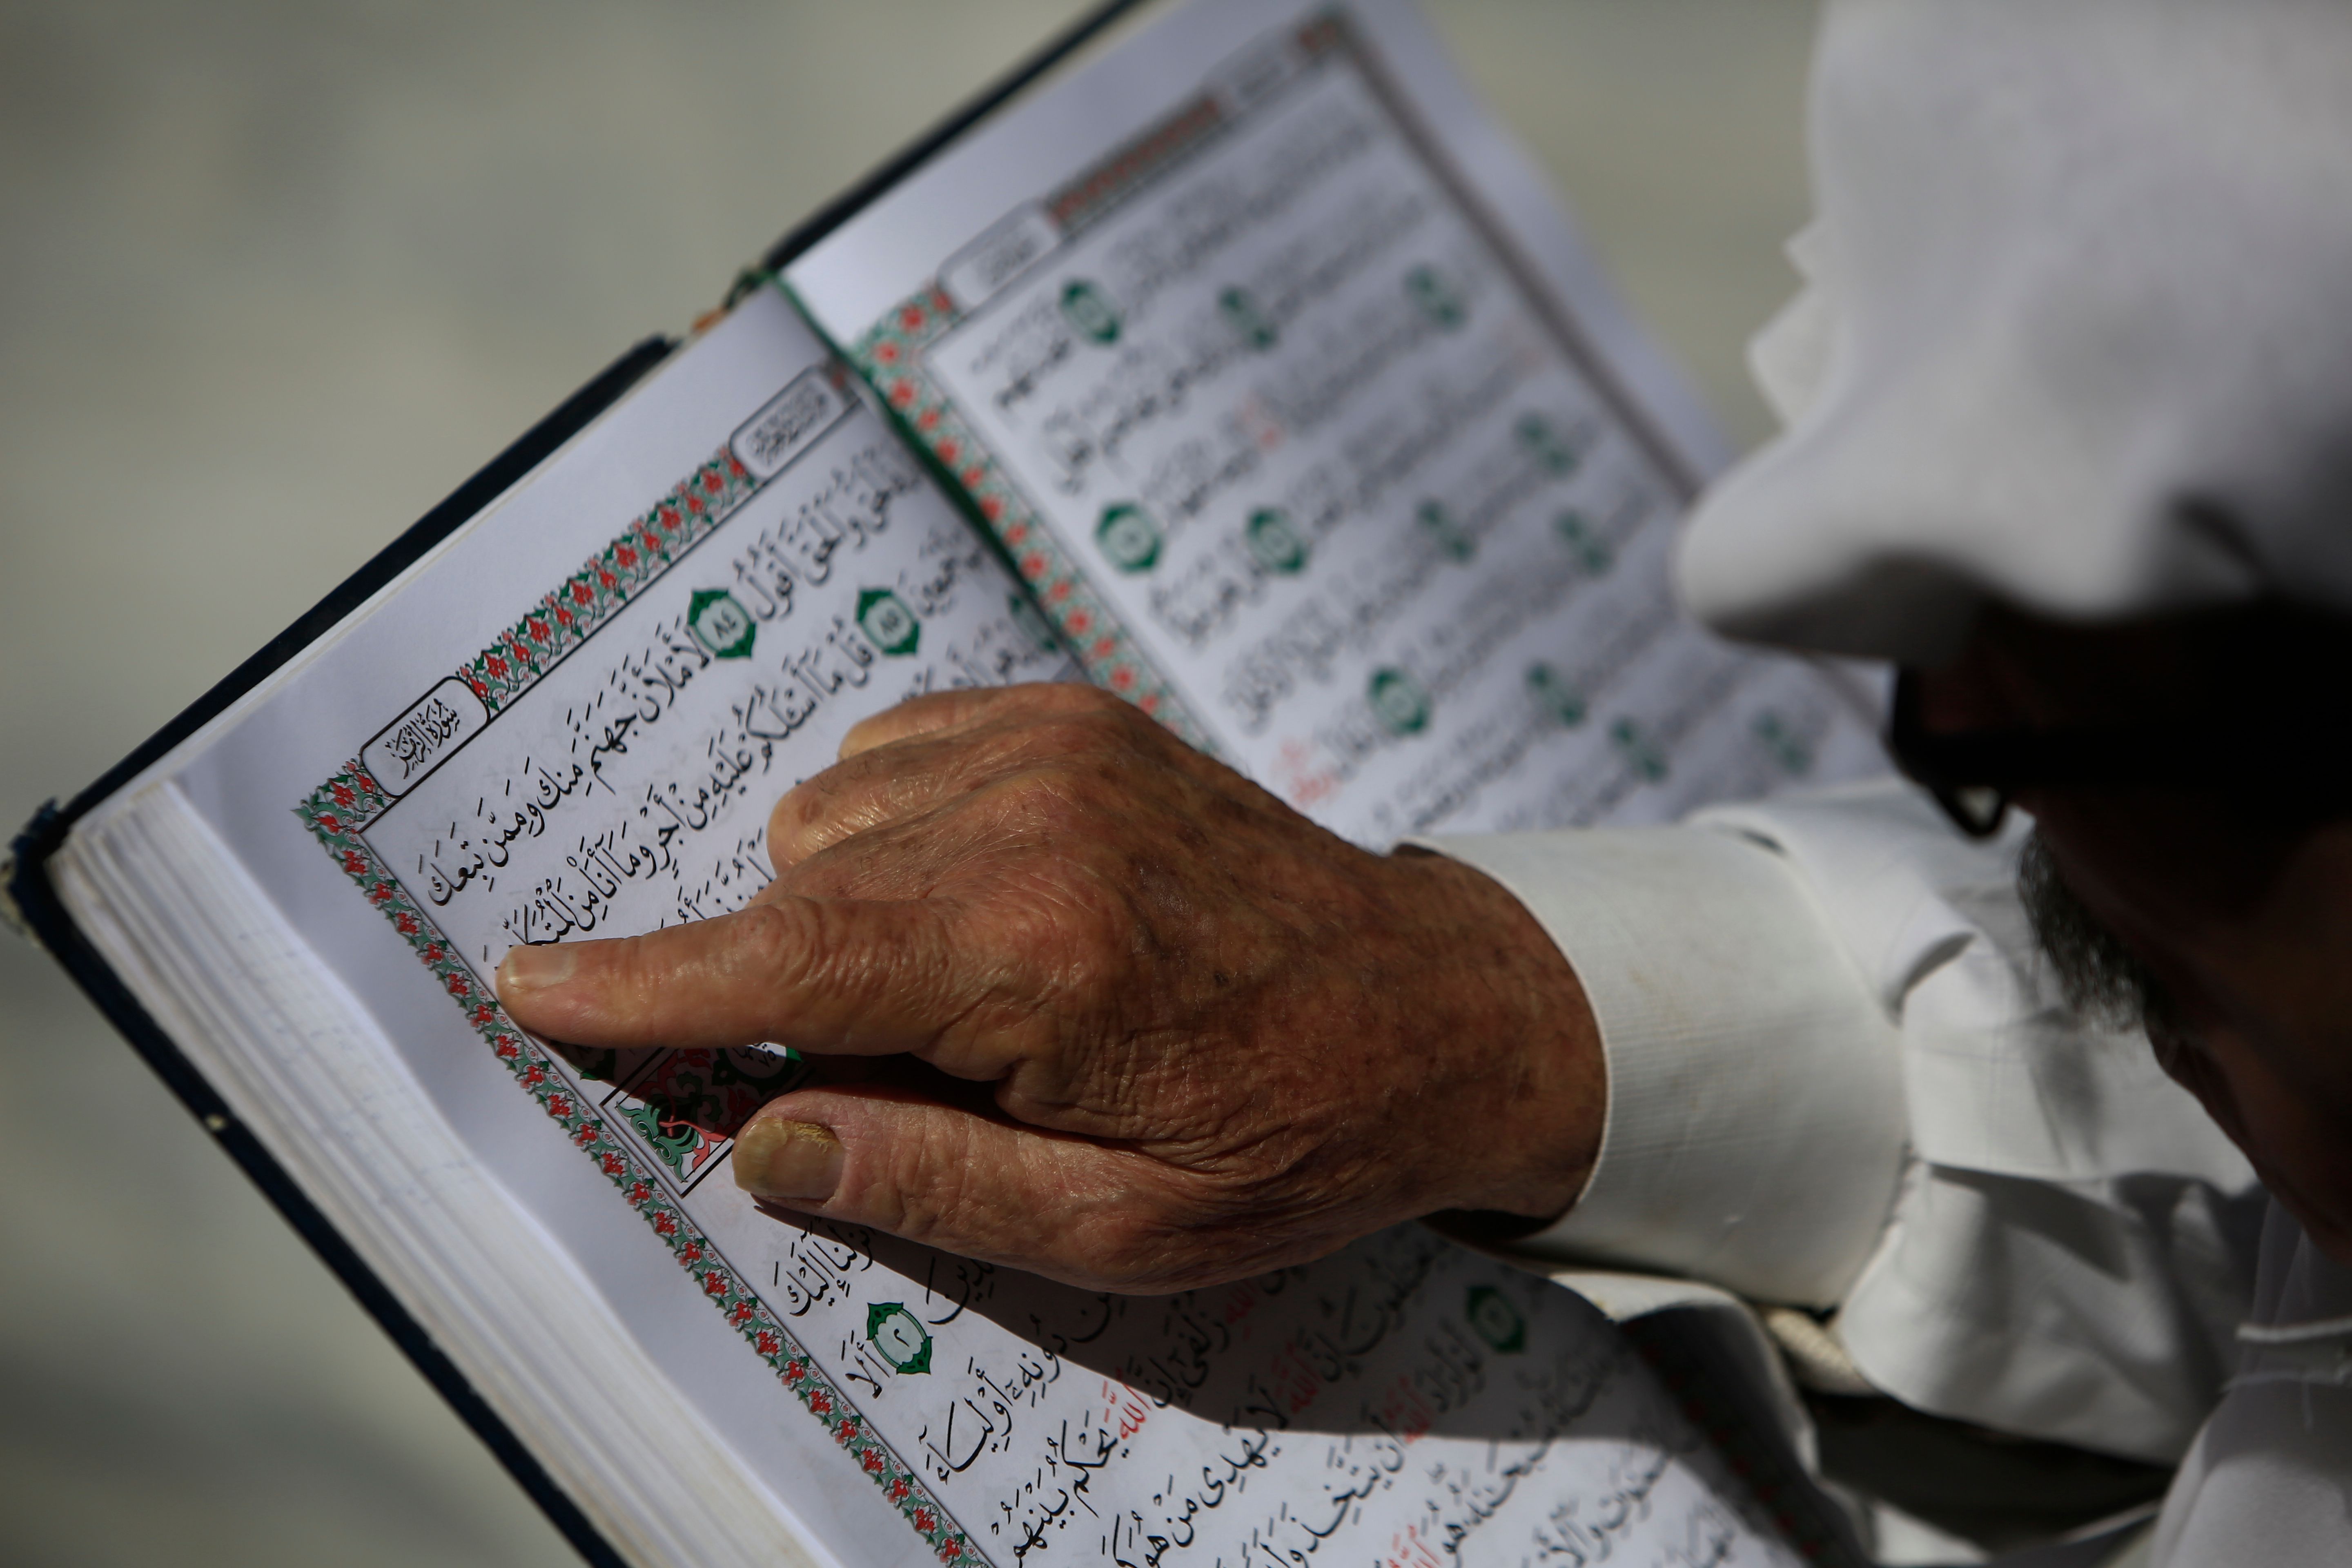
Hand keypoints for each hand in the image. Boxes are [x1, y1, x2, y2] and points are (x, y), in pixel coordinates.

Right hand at [495, 683, 1601, 1292]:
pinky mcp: (1075, 715)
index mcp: (1038, 959)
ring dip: (849, 907)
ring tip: (969, 989)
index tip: (525, 981)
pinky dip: (898, 832)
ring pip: (832, 816)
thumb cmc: (1294, 1136)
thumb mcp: (1127, 1226)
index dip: (640, 985)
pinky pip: (896, 757)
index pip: (780, 965)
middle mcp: (1032, 819)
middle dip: (785, 980)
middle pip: (793, 887)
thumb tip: (758, 1142)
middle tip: (900, 1066)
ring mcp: (1055, 747)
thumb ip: (929, 1182)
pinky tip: (985, 903)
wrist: (1442, 1005)